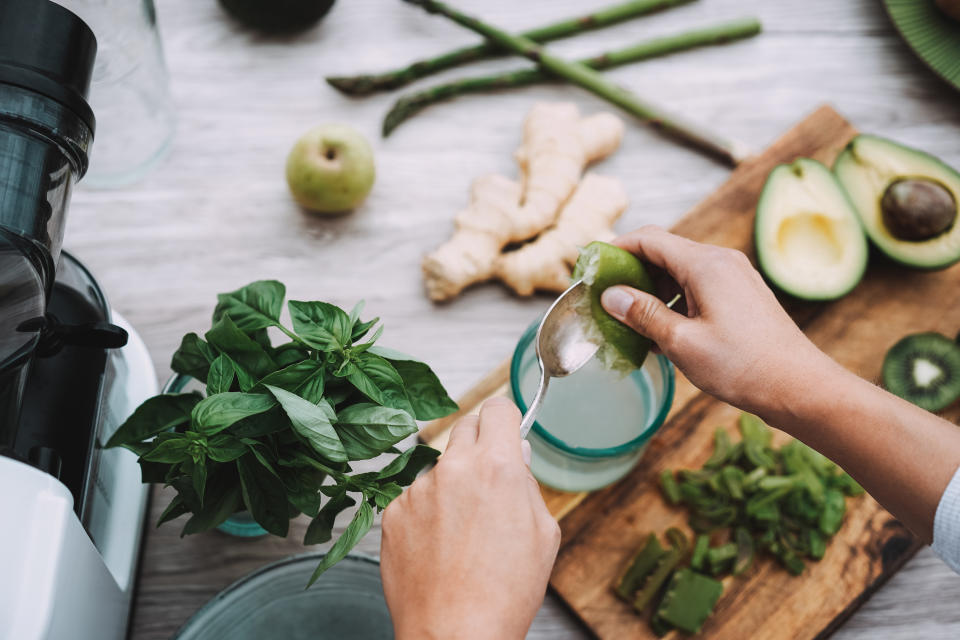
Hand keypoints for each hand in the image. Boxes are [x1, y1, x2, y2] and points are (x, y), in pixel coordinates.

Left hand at [380, 398, 560, 639]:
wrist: (454, 635)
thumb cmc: (505, 593)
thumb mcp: (543, 535)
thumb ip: (528, 485)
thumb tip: (516, 455)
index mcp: (497, 467)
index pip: (497, 409)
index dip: (506, 420)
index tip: (506, 431)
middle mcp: (453, 469)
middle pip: (466, 427)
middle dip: (480, 446)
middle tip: (488, 482)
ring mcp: (418, 490)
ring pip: (440, 467)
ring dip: (452, 484)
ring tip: (463, 533)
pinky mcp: (393, 513)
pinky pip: (415, 497)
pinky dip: (427, 512)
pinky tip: (439, 547)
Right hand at [599, 226, 838, 415]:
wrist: (800, 387)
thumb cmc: (743, 366)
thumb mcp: (681, 342)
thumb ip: (643, 314)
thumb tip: (610, 295)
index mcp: (705, 264)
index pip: (648, 238)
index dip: (615, 249)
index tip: (591, 268)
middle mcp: (721, 261)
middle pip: (663, 252)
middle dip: (631, 273)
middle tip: (605, 301)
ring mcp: (734, 277)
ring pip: (679, 272)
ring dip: (652, 292)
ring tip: (630, 324)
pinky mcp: (740, 295)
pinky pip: (697, 288)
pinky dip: (674, 302)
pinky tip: (661, 332)